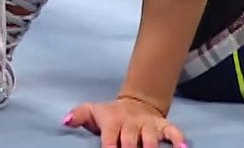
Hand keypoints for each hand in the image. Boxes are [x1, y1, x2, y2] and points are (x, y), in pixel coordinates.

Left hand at [64, 97, 187, 147]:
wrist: (137, 101)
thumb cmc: (110, 115)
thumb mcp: (93, 111)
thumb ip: (79, 115)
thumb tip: (64, 121)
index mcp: (113, 122)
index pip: (109, 139)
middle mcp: (132, 124)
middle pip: (130, 141)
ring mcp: (149, 125)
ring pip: (151, 138)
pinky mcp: (164, 125)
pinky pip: (173, 132)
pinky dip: (179, 140)